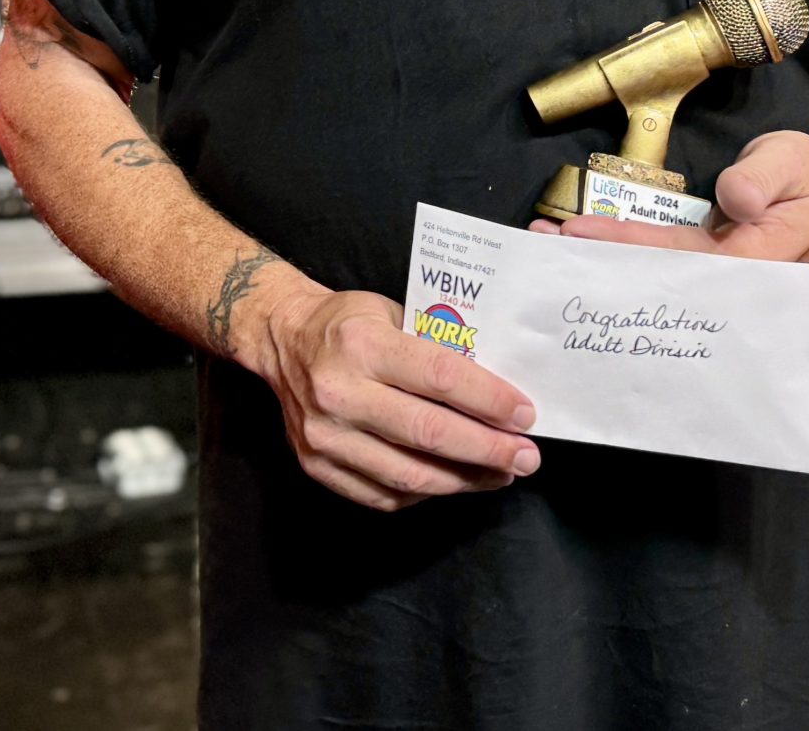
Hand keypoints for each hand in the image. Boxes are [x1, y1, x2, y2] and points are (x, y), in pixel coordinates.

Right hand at [259, 285, 540, 512]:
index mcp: (360, 345)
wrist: (281, 340)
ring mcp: (325, 436)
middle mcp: (339, 392)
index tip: (526, 416)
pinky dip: (426, 492)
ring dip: (465, 479)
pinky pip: (385, 495)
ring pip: (411, 475)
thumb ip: (437, 348)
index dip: (490, 401)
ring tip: (499, 474)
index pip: (440, 378)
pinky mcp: (317, 466)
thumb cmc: (346, 323)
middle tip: (527, 457)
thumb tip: (497, 391)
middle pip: (430, 434)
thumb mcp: (391, 312)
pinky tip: (452, 480)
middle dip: (489, 450)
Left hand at [533, 130, 808, 261]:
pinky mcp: (696, 259)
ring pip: (647, 270)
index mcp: (754, 264)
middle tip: (543, 248)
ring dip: (597, 257)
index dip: (630, 247)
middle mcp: (726, 279)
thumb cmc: (807, 175)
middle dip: (598, 264)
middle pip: (655, 277)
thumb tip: (731, 198)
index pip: (682, 259)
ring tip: (545, 242)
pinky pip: (651, 258)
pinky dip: (614, 249)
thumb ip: (762, 178)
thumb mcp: (791, 162)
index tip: (583, 232)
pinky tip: (576, 240)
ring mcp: (709, 272)